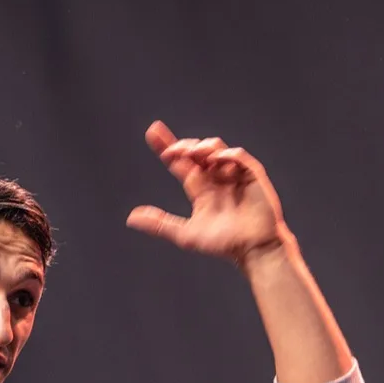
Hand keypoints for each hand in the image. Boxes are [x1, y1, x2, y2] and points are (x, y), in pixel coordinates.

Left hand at [130, 120, 288, 266]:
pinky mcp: (252, 176)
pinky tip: (215, 159)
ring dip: (202, 147)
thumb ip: (160, 224)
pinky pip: (239, 157)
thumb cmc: (224, 244)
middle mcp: (216, 177)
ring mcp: (234, 174)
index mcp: (201, 188)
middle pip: (196, 151)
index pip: (180, 162)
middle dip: (183, 146)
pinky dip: (227, 154)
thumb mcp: (186, 234)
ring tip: (192, 153)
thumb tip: (130, 218)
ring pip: (216, 148)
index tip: (151, 132)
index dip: (166, 145)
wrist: (253, 250)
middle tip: (172, 152)